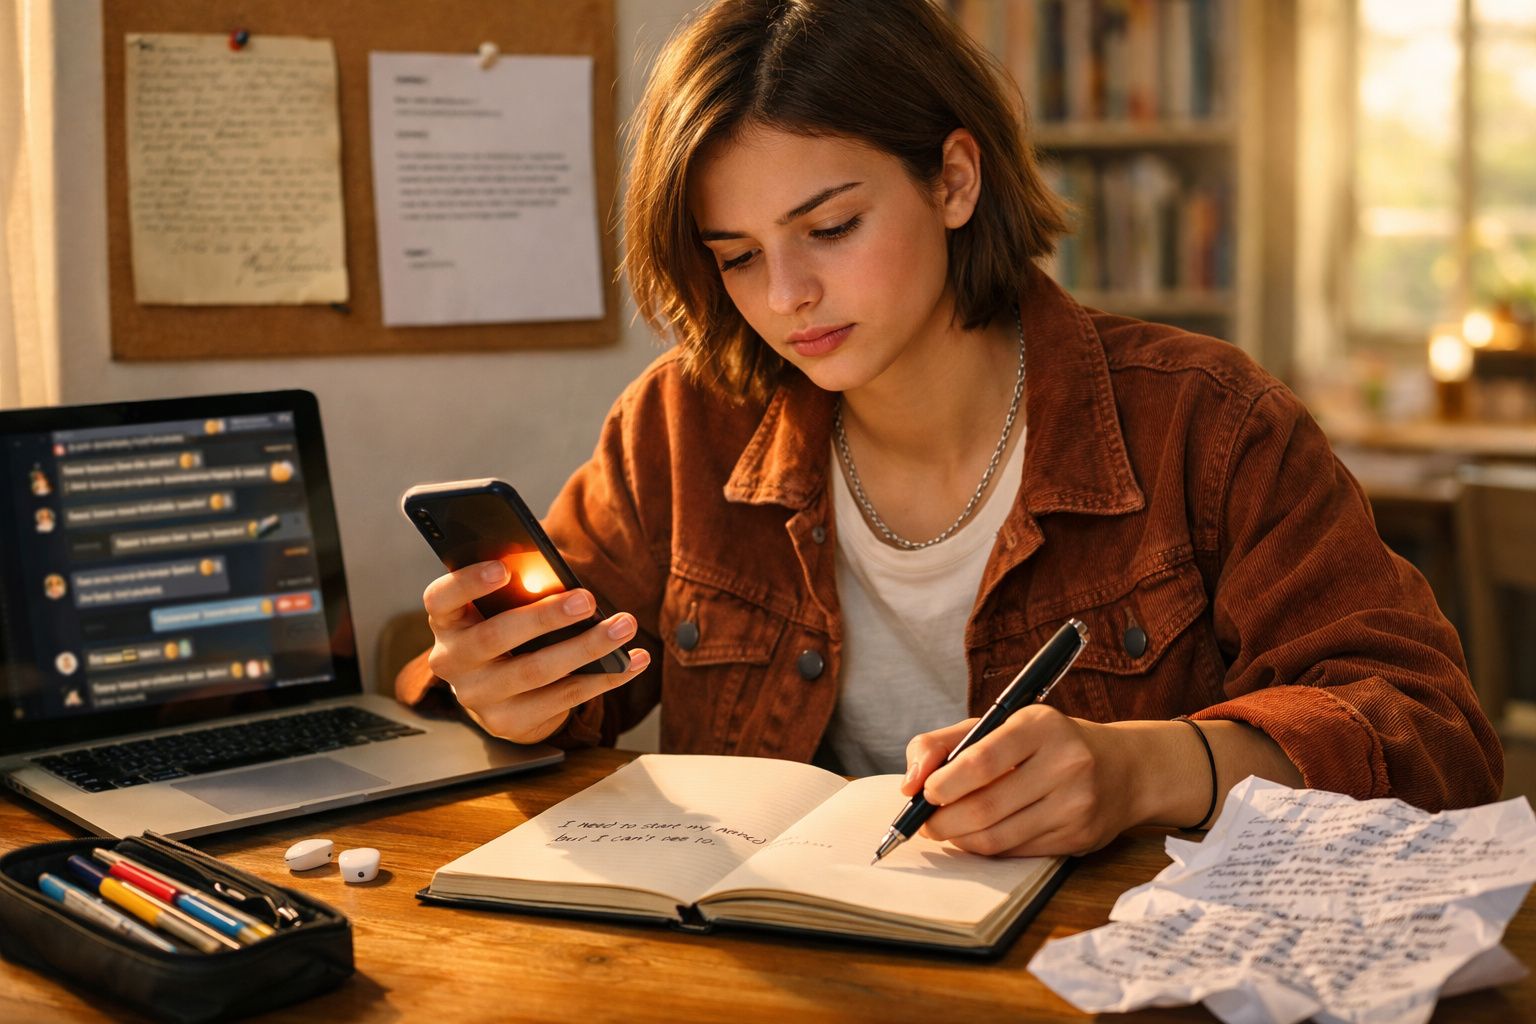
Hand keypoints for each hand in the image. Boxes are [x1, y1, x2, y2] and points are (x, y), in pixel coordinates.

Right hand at [422, 560, 648, 743]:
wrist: (499, 693)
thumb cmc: (506, 630)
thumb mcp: (501, 608)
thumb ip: (518, 591)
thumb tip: (556, 578)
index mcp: (447, 621)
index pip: (441, 598)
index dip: (469, 582)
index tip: (504, 569)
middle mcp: (453, 662)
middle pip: (495, 637)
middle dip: (545, 617)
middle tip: (587, 600)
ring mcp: (478, 697)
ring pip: (536, 671)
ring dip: (586, 647)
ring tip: (623, 626)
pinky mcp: (508, 723)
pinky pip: (563, 698)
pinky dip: (604, 677)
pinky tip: (632, 660)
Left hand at [900, 705, 1138, 857]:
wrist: (1124, 769)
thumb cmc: (1047, 743)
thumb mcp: (1000, 725)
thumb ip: (945, 743)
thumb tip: (909, 782)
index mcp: (1041, 725)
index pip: (982, 759)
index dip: (945, 782)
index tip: (924, 793)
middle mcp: (1065, 763)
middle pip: (986, 806)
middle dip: (944, 820)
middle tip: (926, 822)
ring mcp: (1076, 804)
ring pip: (999, 836)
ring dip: (960, 838)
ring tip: (946, 829)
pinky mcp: (1080, 837)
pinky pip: (1017, 851)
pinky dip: (987, 847)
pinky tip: (978, 836)